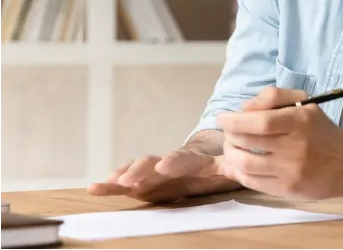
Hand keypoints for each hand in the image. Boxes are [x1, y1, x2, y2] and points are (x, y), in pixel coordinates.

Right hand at [87, 148, 237, 202]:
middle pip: (155, 162)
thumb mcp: (231, 164)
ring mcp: (155, 170)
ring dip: (122, 176)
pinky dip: (110, 186)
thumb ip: (234, 166)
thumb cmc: (221, 163)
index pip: (184, 158)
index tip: (164, 166)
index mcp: (195, 159)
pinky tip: (94, 188)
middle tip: (127, 178)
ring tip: (105, 183)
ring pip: (137, 170)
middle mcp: (171, 162)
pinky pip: (126, 182)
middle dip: (140, 169)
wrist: (207, 156)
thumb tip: (245, 164)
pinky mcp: (145, 180)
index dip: (174, 162)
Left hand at [216, 87, 342, 200]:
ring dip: (230, 155)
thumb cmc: (322, 131)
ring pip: (245, 164)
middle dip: (229, 136)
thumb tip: (242, 110)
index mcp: (300, 120)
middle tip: (228, 132)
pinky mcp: (287, 189)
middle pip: (247, 142)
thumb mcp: (305, 104)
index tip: (223, 118)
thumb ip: (273, 97)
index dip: (235, 121)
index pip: (259, 122)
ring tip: (232, 148)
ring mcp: (290, 170)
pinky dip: (239, 172)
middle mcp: (296, 146)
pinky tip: (240, 164)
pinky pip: (252, 181)